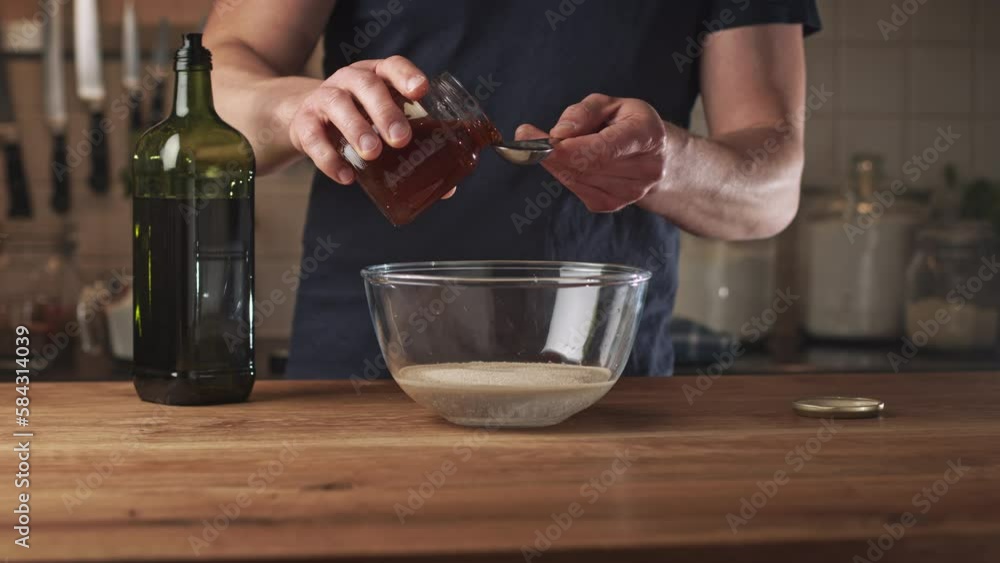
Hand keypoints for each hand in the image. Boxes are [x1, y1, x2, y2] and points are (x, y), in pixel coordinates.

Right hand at [288, 56, 427, 185]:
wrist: (308, 120)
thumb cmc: (361, 121)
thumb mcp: (384, 125)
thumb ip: (414, 149)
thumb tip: (448, 189)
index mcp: (376, 76)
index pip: (392, 66)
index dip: (406, 76)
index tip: (420, 91)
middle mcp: (349, 81)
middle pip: (367, 85)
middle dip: (386, 111)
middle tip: (401, 139)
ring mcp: (324, 99)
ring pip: (338, 105)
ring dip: (357, 128)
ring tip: (372, 153)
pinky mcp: (304, 123)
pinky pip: (313, 137)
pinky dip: (329, 158)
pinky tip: (346, 176)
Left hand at [516, 94, 667, 212]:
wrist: (656, 156)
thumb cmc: (628, 124)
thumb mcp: (611, 104)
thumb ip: (584, 112)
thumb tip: (559, 133)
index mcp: (647, 136)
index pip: (605, 148)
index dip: (570, 148)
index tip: (541, 140)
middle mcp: (645, 168)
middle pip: (586, 165)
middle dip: (552, 152)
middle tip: (526, 136)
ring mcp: (631, 192)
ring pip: (577, 179)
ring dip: (555, 163)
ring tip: (547, 146)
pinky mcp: (613, 204)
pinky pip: (577, 190)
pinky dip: (564, 174)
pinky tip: (565, 162)